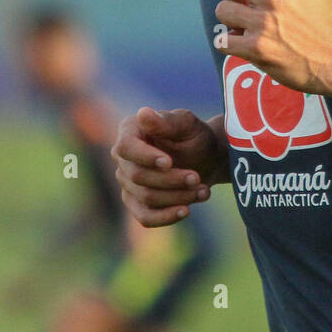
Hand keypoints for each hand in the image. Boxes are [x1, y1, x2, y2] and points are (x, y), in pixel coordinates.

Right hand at [111, 107, 225, 227]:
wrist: (207, 159)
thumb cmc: (195, 136)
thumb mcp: (188, 125)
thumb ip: (167, 122)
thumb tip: (143, 114)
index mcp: (131, 131)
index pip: (126, 147)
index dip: (145, 157)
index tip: (169, 162)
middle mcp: (123, 157)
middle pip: (138, 176)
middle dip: (171, 180)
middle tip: (197, 178)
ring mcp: (127, 182)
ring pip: (145, 197)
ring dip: (177, 197)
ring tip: (204, 190)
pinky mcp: (137, 203)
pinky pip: (145, 217)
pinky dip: (166, 217)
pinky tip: (186, 211)